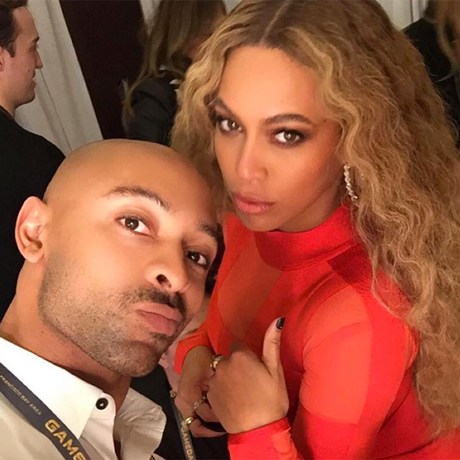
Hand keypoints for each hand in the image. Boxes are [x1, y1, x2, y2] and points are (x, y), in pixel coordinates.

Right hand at [175, 346, 224, 437]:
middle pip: (196, 427)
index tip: (233, 418)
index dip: (221, 419)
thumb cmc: (203, 359)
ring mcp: (181, 405)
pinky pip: (193, 418)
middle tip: (227, 427)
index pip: (207, 416)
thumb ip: (220, 387)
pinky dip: (204, 420)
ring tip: (223, 422)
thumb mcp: (213, 371)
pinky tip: (216, 415)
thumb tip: (231, 405)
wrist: (192, 352)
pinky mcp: (183, 404)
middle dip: (212, 430)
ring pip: (194, 425)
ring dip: (208, 427)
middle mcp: (182, 403)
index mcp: (189, 394)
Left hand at [206, 318, 288, 433]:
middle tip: (250, 381)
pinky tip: (233, 400)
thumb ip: (272, 343)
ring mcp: (214, 380)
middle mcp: (222, 364)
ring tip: (241, 393)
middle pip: (228, 358)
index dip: (247, 355)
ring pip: (220, 372)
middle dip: (236, 365)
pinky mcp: (209, 396)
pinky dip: (221, 390)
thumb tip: (277, 319)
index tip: (254, 366)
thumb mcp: (275, 371)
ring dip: (227, 377)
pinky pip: (214, 386)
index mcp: (240, 355)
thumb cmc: (271, 401)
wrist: (257, 432)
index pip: (238, 345)